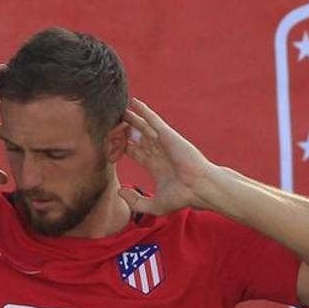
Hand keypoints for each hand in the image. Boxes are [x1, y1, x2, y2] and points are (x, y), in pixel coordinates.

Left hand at [119, 98, 216, 214]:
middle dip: (124, 131)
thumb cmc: (182, 197)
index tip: (110, 142)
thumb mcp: (154, 205)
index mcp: (155, 166)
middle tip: (111, 123)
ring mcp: (163, 142)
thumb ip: (135, 201)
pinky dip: (144, 111)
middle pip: (136, 138)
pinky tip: (134, 103)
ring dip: (132, 119)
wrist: (198, 187)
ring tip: (119, 110)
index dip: (122, 147)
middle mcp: (158, 152)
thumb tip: (119, 191)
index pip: (135, 152)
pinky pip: (153, 120)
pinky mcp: (168, 135)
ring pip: (143, 127)